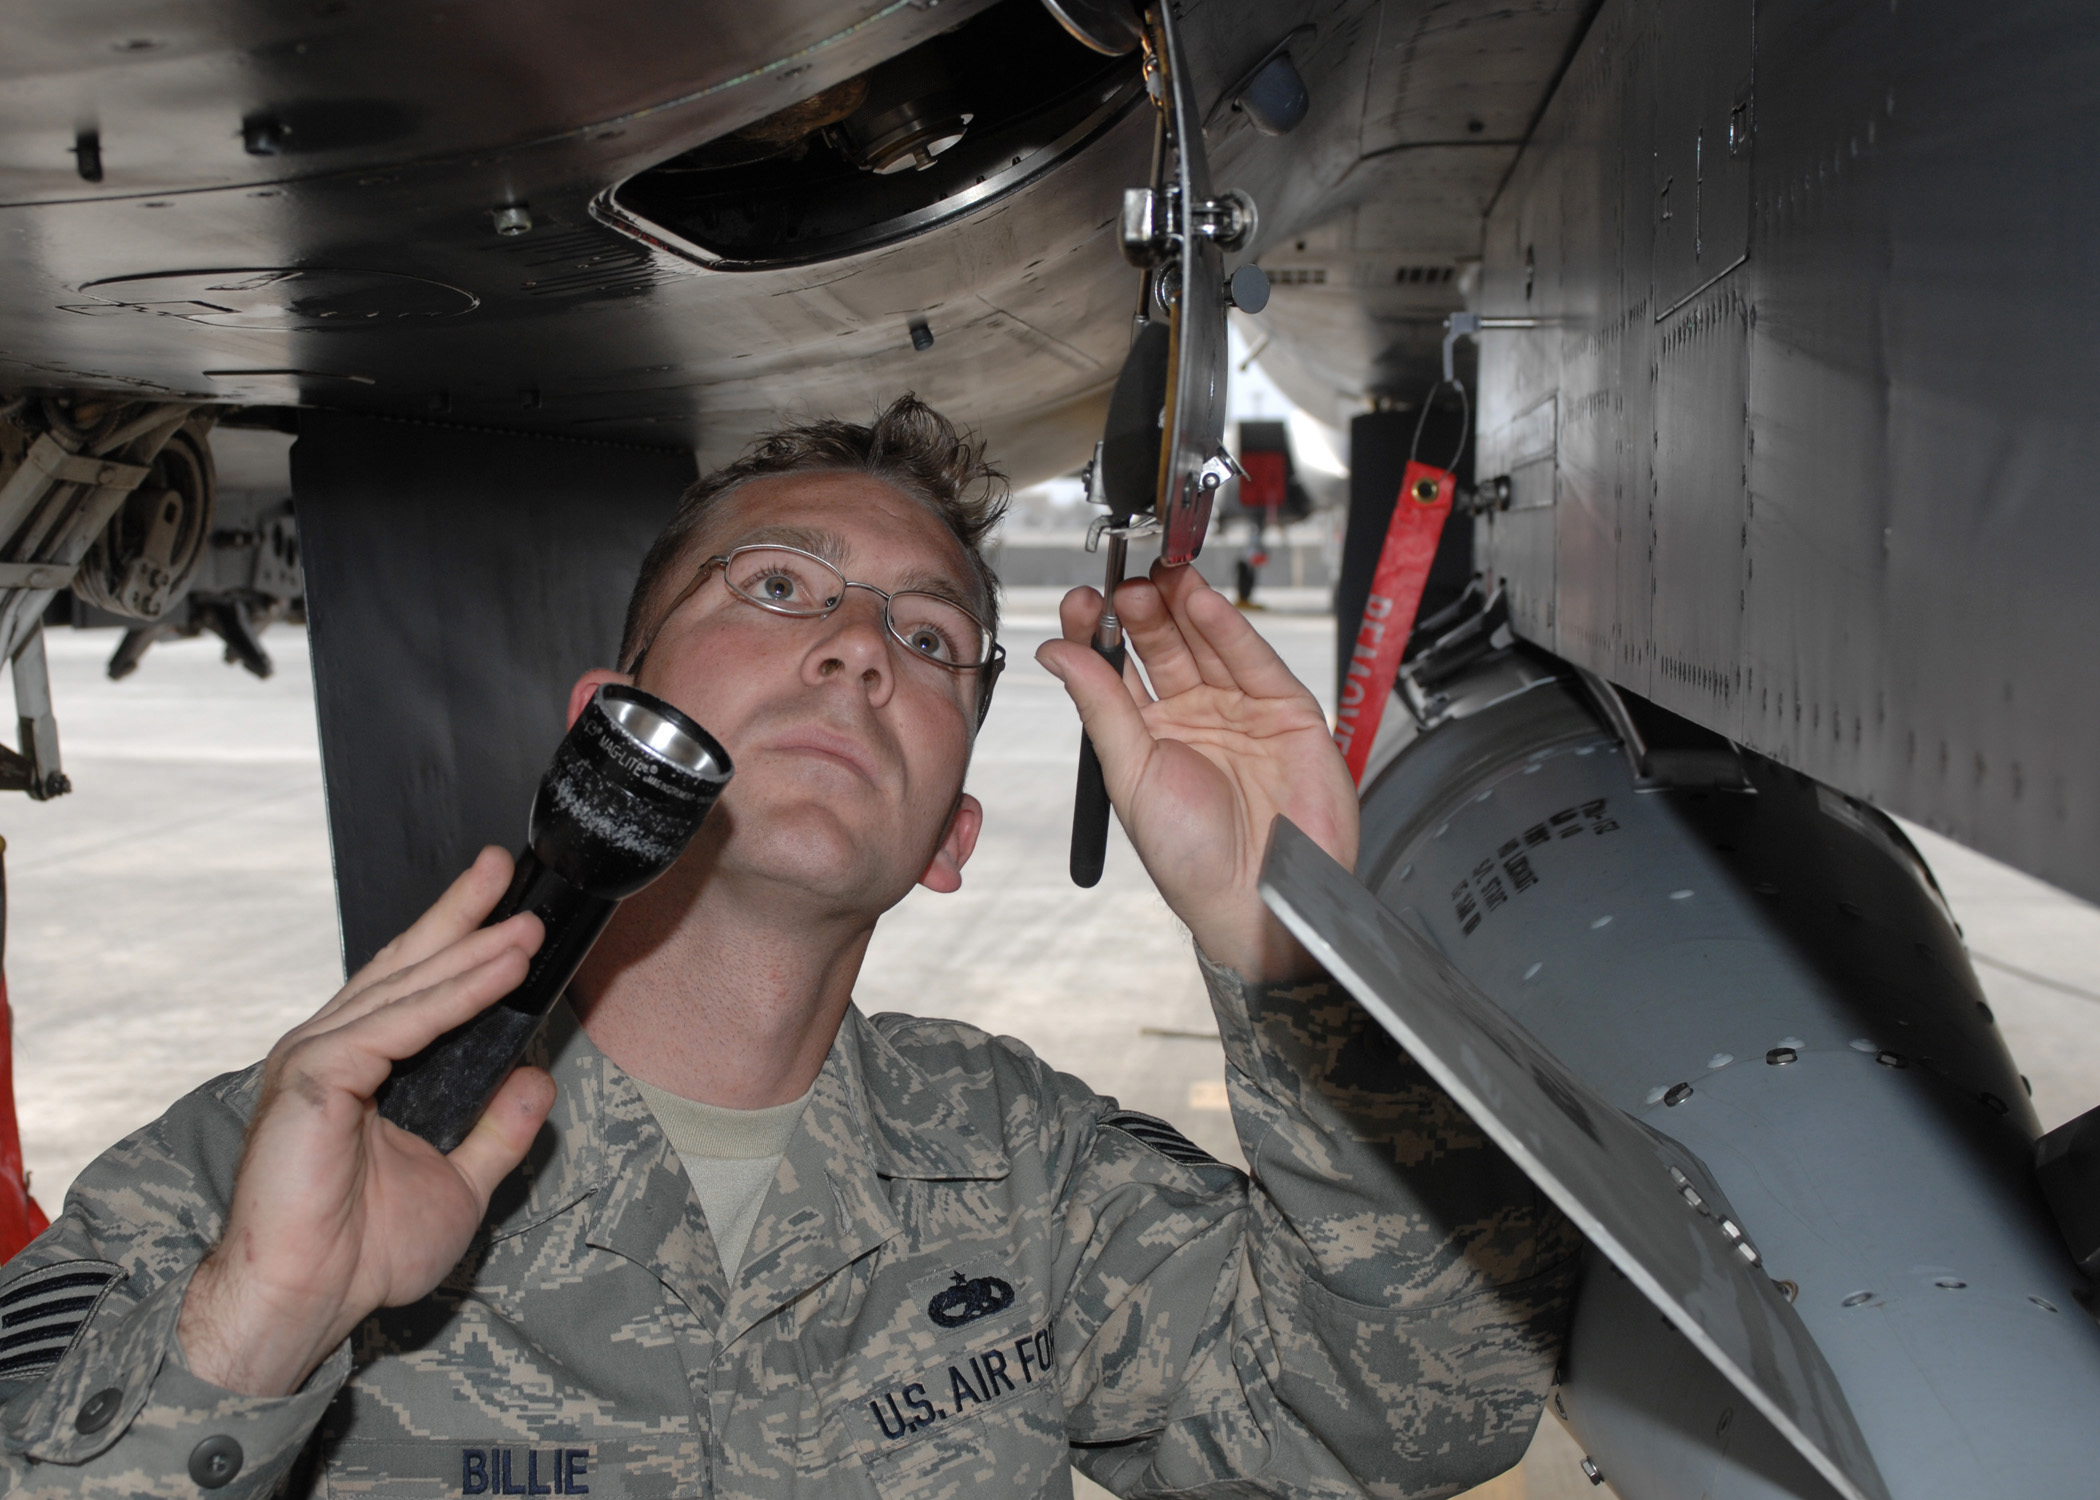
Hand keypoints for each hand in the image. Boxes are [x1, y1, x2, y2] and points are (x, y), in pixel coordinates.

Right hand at [178, 850, 554, 1396]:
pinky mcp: (315, 1077)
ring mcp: (317, 1058)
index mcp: (355, 1067)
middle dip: (460, 914)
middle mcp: (331, 1050)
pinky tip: (499, 973)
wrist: (306, 1300)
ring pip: (409, 989)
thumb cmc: (360, 1254)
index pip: (410, 985)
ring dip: (474, 952)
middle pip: (405, 965)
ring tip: (526, 925)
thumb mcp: (460, 1183)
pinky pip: (400, 1025)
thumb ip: (500, 1130)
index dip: (455, 938)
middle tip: (506, 868)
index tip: (505, 904)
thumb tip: (538, 1076)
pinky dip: (455, 997)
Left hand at [1037, 562, 1358, 981]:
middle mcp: (1193, 717)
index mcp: (1147, 736)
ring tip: (1155, 575)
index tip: (1079, 601)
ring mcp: (1239, 711)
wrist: (1257, 899)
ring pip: (1207, 643)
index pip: (1117, 667)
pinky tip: (1199, 600)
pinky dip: (1228, 628)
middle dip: (1140, 610)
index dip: (1099, 632)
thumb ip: (1100, 704)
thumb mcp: (1130, 774)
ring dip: (1180, 606)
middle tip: (1120, 580)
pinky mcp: (1286, 711)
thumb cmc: (1191, 859)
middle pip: (1162, 646)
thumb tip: (1055, 652)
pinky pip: (1254, 660)